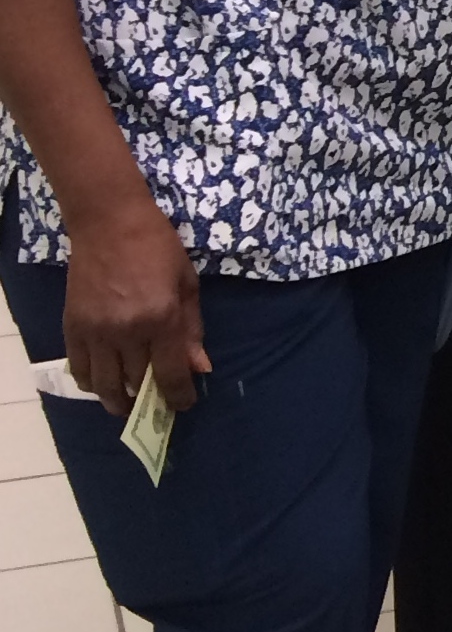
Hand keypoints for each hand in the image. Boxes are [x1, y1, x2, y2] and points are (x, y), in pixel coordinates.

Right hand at [62, 200, 208, 414]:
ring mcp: (96, 331)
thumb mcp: (187, 284)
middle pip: (136, 382)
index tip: (183, 405)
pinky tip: (102, 384)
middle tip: (157, 407)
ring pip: (103, 384)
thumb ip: (192, 329)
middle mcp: (127, 331)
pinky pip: (78, 368)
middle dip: (149, 400)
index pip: (170, 373)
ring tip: (127, 406)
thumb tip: (199, 367)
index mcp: (161, 319)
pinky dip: (90, 383)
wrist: (109, 224)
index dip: (178, 396)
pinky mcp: (72, 327)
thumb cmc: (158, 248)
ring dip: (116, 400)